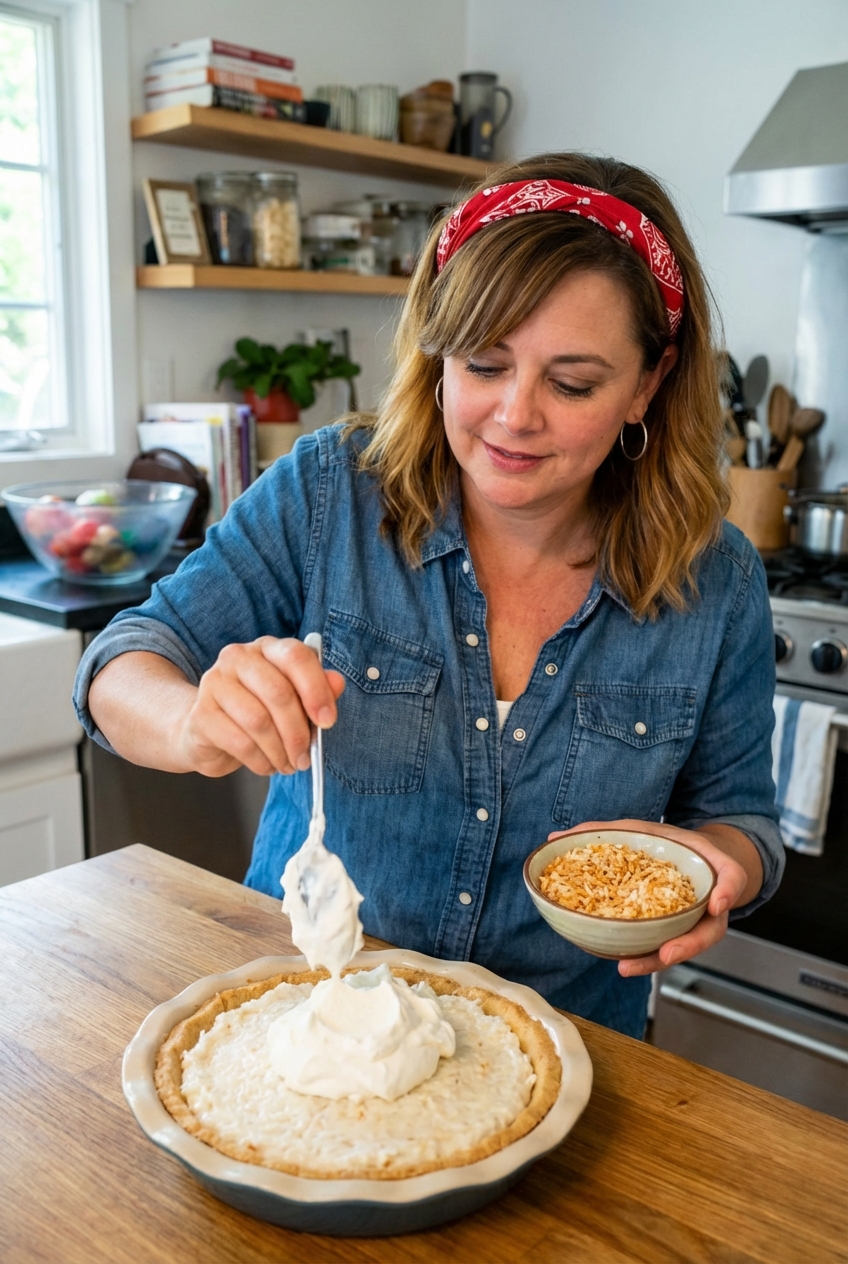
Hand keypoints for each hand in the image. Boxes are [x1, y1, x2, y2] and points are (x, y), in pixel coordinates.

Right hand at [176, 637, 344, 777]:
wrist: (207, 730)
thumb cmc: (259, 712)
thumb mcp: (294, 700)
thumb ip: (318, 690)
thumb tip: (337, 683)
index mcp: (268, 648)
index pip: (296, 656)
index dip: (316, 690)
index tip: (328, 721)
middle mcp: (238, 657)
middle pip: (278, 693)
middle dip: (298, 732)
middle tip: (306, 756)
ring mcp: (215, 683)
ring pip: (258, 721)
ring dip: (280, 751)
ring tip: (288, 764)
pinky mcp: (201, 714)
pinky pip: (240, 742)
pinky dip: (261, 761)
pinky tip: (267, 765)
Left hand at [546, 818, 754, 978]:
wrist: (690, 858)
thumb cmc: (668, 845)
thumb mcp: (644, 829)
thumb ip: (602, 832)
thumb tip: (554, 839)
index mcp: (711, 871)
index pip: (731, 879)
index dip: (728, 891)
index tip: (718, 904)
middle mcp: (707, 902)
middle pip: (706, 931)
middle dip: (687, 945)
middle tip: (667, 954)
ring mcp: (693, 921)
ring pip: (684, 946)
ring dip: (658, 959)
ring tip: (628, 966)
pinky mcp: (677, 931)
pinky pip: (663, 945)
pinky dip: (643, 954)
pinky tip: (619, 959)